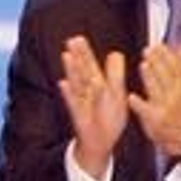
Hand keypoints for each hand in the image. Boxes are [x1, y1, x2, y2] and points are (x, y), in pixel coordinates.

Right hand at [57, 35, 128, 175]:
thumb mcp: (116, 94)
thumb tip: (115, 53)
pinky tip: (63, 83)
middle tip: (71, 40)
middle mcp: (88, 91)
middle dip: (77, 56)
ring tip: (66, 55)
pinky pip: (73, 102)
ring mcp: (81, 101)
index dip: (85, 52)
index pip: (90, 65)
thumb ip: (115, 74)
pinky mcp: (78, 113)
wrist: (101, 142)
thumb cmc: (109, 118)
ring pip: (76, 82)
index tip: (78, 38)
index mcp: (99, 84)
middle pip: (82, 70)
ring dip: (71, 69)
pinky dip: (68, 93)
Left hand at [129, 41, 180, 156]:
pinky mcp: (155, 119)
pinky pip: (146, 110)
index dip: (168, 55)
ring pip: (157, 89)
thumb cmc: (179, 105)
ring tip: (144, 65)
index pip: (177, 66)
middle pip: (167, 75)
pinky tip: (131, 97)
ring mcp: (166, 107)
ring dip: (151, 77)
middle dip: (158, 62)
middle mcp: (176, 94)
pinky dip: (138, 103)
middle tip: (148, 50)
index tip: (159, 45)